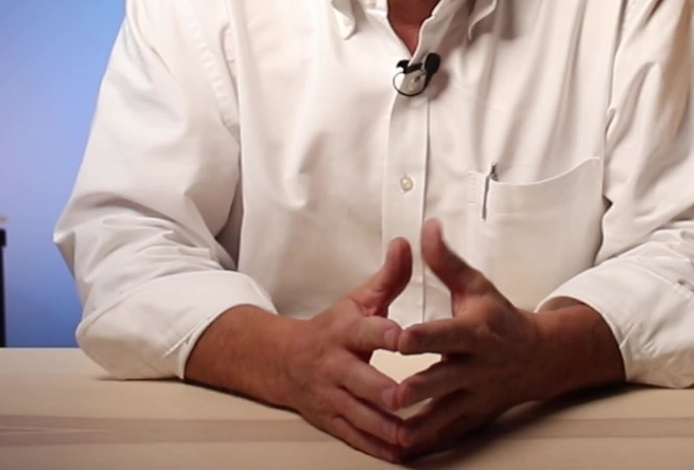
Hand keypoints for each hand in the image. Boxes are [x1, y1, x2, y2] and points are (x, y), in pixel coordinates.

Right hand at [269, 237, 413, 461]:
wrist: (283, 361)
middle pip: (361, 381)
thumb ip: (388, 277)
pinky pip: (355, 436)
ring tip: (411, 434)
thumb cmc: (332, 330)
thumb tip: (405, 244)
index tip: (405, 338)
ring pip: (359, 415)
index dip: (386, 335)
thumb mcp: (358, 300)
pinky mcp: (332, 420)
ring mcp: (333, 396)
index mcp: (346, 333)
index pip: (367, 332)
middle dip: (383, 391)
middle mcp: (336, 366)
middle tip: (407, 398)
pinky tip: (400, 452)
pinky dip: (377, 446)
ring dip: (385, 426)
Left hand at [389, 219, 556, 455]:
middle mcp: (476, 367)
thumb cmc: (500, 318)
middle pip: (444, 379)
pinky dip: (427, 443)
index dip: (424, 336)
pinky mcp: (473, 416)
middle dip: (420, 388)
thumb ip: (446, 261)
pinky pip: (448, 434)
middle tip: (393, 394)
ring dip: (419, 424)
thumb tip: (426, 227)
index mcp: (475, 333)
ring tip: (392, 433)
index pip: (447, 334)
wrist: (539, 357)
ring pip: (445, 415)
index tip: (401, 337)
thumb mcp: (476, 286)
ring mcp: (475, 396)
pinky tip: (401, 451)